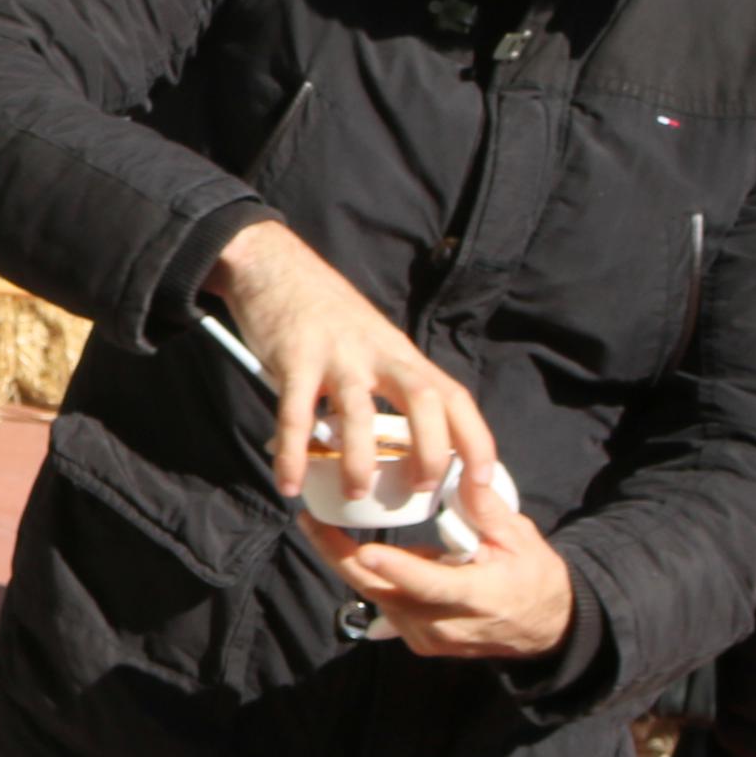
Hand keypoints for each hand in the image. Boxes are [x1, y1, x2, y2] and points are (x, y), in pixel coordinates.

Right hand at [207, 219, 496, 504]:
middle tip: (419, 489)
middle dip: (431, 450)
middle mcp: (377, 353)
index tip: (481, 481)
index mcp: (401, 354)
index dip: (476, 439)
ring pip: (359, 410)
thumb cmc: (324, 312)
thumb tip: (396, 443)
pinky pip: (294, 413)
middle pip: (424, 399)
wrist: (273, 263)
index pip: (454, 396)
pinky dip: (292, 453)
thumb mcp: (371, 343)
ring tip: (355, 493)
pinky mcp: (294, 358)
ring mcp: (336, 355)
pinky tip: (288, 482)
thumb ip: (386, 383)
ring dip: (361, 459)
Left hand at [306, 472, 573, 661]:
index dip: (397, 568)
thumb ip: (486, 508)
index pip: (430, 584)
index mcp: (478, 597)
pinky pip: (384, 606)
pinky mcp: (418, 640)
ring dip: (350, 565)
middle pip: (384, 592)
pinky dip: (369, 578)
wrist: (544, 628)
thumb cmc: (533, 577)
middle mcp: (446, 624)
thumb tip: (463, 469)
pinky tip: (353, 551)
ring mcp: (429, 638)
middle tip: (311, 523)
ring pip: (377, 598)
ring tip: (323, 528)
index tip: (366, 550)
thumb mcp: (519, 538)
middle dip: (342, 558)